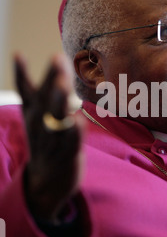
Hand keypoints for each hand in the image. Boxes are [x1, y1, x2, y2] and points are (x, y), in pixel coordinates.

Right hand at [14, 53, 84, 222]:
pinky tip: (78, 121)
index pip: (25, 90)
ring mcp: (53, 139)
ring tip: (64, 84)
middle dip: (51, 79)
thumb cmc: (43, 138)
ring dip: (61, 101)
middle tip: (57, 58)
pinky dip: (74, 132)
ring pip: (57, 118)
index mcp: (32, 112)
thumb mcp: (37, 113)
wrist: (45, 181)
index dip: (20, 73)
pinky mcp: (68, 154)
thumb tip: (46, 56)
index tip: (18, 55)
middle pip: (45, 99)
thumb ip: (43, 86)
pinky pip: (71, 142)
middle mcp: (40, 124)